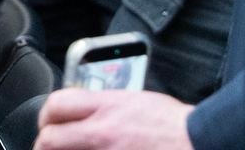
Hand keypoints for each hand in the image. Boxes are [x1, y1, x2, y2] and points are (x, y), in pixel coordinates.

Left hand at [34, 89, 194, 149]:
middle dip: (45, 143)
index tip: (49, 121)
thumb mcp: (135, 100)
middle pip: (49, 139)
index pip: (57, 104)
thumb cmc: (174, 124)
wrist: (198, 142)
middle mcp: (102, 132)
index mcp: (107, 107)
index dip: (47, 114)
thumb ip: (106, 105)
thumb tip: (87, 110)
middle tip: (50, 144)